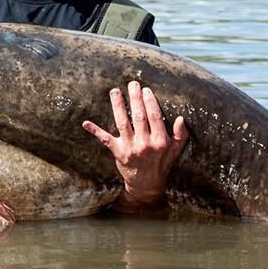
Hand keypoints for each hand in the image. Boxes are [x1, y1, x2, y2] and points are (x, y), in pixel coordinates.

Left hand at [82, 81, 188, 212]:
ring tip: (115, 91)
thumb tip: (181, 118)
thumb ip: (180, 134)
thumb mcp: (175, 150)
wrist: (147, 184)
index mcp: (160, 141)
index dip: (150, 102)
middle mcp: (144, 143)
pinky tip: (86, 123)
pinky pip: (105, 139)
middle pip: (138, 116)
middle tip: (132, 84)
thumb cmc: (161, 164)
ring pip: (122, 123)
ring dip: (118, 106)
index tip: (146, 90)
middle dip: (135, 98)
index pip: (154, 117)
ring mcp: (130, 148)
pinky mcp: (118, 152)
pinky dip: (95, 131)